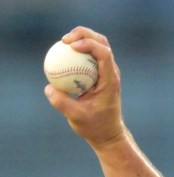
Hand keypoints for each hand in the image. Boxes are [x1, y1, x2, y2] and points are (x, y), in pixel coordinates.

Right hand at [44, 27, 126, 148]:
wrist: (107, 133)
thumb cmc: (95, 126)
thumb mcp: (76, 117)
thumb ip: (62, 102)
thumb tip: (49, 87)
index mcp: (110, 80)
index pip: (104, 53)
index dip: (88, 43)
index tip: (71, 46)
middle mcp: (111, 72)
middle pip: (102, 42)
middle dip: (84, 34)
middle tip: (64, 40)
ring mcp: (107, 72)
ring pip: (98, 46)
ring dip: (82, 38)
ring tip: (64, 42)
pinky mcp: (100, 74)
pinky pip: (90, 56)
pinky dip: (78, 51)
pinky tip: (63, 54)